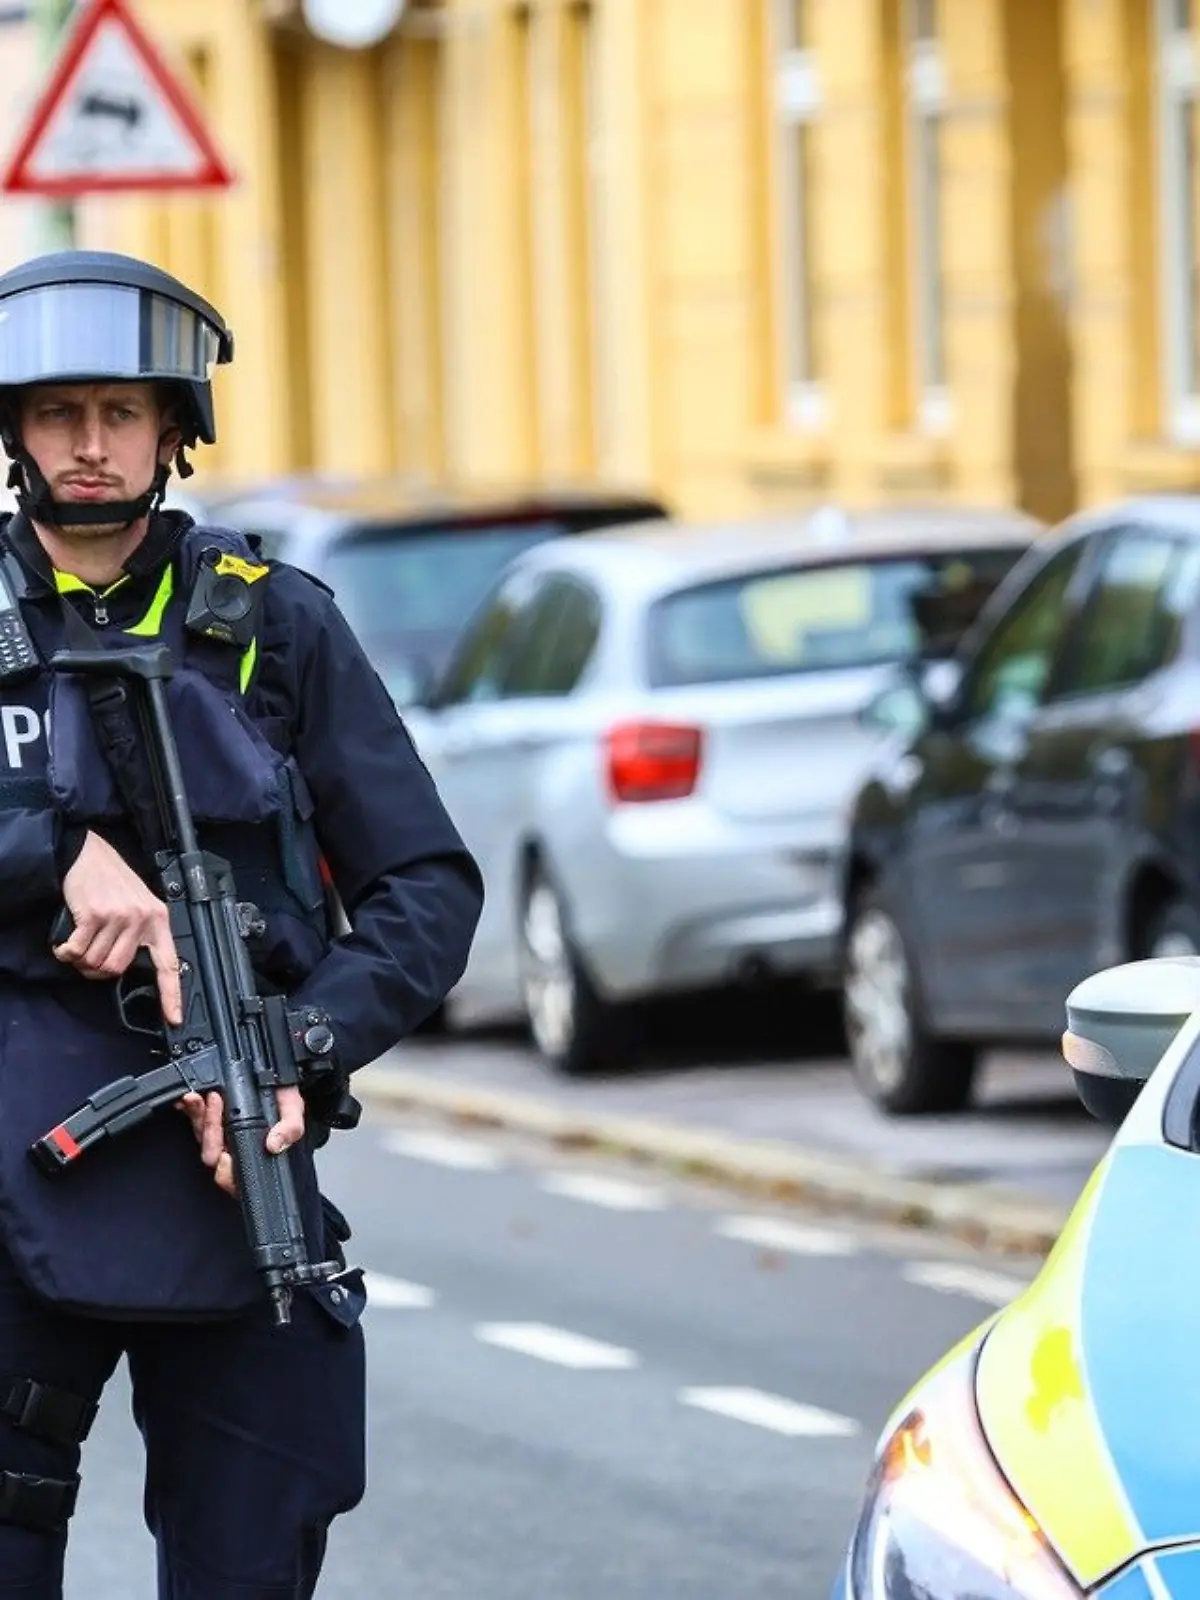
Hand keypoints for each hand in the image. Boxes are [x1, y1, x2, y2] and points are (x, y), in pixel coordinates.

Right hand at [55, 832, 181, 1025]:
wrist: (89, 854)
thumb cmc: (113, 881)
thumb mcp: (139, 903)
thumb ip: (140, 933)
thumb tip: (131, 967)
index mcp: (159, 920)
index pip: (169, 964)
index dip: (172, 994)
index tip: (173, 1018)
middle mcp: (142, 919)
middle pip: (118, 969)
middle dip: (98, 971)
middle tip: (88, 960)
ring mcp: (118, 917)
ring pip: (97, 962)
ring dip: (81, 961)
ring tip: (78, 945)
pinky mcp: (94, 915)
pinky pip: (78, 951)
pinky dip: (66, 952)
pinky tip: (65, 943)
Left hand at [176, 1086, 306, 1196]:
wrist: (276, 1078)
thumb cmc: (283, 1097)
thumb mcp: (293, 1109)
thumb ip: (289, 1128)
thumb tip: (274, 1145)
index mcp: (252, 1154)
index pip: (234, 1177)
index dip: (226, 1172)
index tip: (226, 1156)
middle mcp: (232, 1148)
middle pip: (211, 1154)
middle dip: (211, 1129)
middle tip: (219, 1105)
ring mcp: (217, 1133)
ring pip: (200, 1135)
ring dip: (199, 1115)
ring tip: (204, 1097)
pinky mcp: (206, 1116)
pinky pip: (192, 1118)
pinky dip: (189, 1109)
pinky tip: (190, 1100)